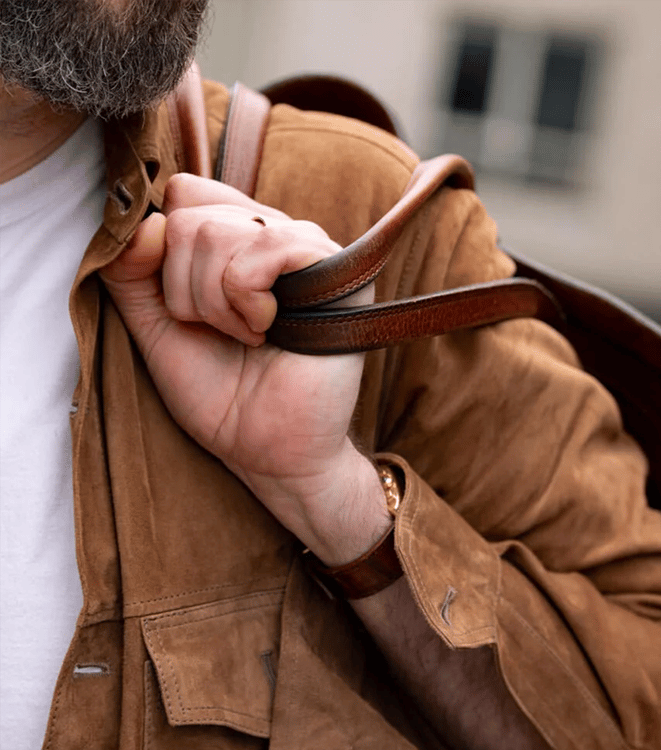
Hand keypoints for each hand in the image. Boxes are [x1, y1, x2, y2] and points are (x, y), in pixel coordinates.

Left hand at [100, 174, 389, 562]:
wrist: (267, 449)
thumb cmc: (220, 393)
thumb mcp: (155, 328)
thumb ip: (130, 272)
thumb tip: (144, 221)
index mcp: (236, 240)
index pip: (183, 195)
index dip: (163, 254)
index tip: (185, 311)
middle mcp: (272, 233)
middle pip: (189, 217)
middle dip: (185, 291)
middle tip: (220, 333)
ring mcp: (306, 247)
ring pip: (216, 232)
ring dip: (214, 303)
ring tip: (248, 337)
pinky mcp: (336, 268)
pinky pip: (263, 248)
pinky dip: (246, 300)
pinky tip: (269, 331)